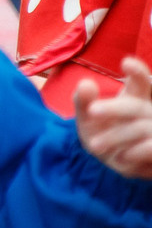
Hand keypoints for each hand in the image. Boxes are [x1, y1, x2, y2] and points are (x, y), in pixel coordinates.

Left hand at [74, 56, 151, 178]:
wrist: (113, 164)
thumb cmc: (102, 133)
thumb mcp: (87, 118)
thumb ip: (83, 101)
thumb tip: (86, 84)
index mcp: (135, 98)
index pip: (141, 81)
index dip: (138, 72)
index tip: (126, 63)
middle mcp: (149, 112)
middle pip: (135, 106)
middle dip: (113, 108)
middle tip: (92, 111)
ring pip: (141, 127)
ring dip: (115, 136)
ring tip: (94, 146)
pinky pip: (151, 147)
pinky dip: (136, 151)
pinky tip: (122, 156)